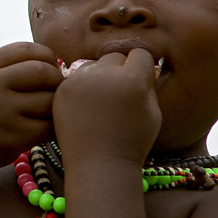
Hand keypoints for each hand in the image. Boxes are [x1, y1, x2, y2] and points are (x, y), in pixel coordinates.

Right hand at [0, 41, 61, 173]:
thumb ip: (12, 66)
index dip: (47, 56)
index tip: (51, 68)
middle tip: (56, 90)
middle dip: (57, 79)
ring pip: (50, 100)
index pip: (27, 49)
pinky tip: (46, 128)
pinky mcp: (15, 136)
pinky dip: (54, 127)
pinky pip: (49, 126)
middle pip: (43, 71)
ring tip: (49, 110)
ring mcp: (3, 111)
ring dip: (56, 106)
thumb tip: (59, 62)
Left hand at [53, 47, 160, 167]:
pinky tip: (86, 108)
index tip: (140, 80)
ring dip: (100, 76)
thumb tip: (144, 66)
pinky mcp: (63, 88)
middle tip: (120, 93)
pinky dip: (82, 88)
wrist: (99, 163)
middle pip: (115, 57)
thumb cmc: (132, 142)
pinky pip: (76, 77)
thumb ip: (149, 85)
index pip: (140, 54)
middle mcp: (104, 74)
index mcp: (132, 79)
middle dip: (121, 70)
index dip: (142, 67)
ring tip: (102, 102)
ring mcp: (80, 80)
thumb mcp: (154, 113)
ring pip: (94, 65)